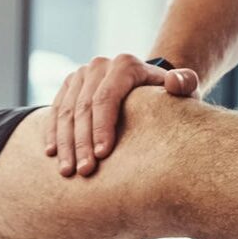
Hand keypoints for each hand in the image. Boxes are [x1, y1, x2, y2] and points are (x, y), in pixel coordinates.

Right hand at [46, 54, 199, 176]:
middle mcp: (99, 66)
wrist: (148, 87)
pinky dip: (53, 132)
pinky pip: (55, 110)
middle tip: (84, 172)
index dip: (101, 128)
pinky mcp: (69, 85)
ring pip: (66, 111)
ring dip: (65, 143)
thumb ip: (185, 84)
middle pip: (83, 107)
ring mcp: (81, 74)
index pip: (106, 98)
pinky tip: (52, 153)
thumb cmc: (168, 97)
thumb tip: (175, 83)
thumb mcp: (184, 90)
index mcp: (124, 65)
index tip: (102, 156)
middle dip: (81, 143)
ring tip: (67, 171)